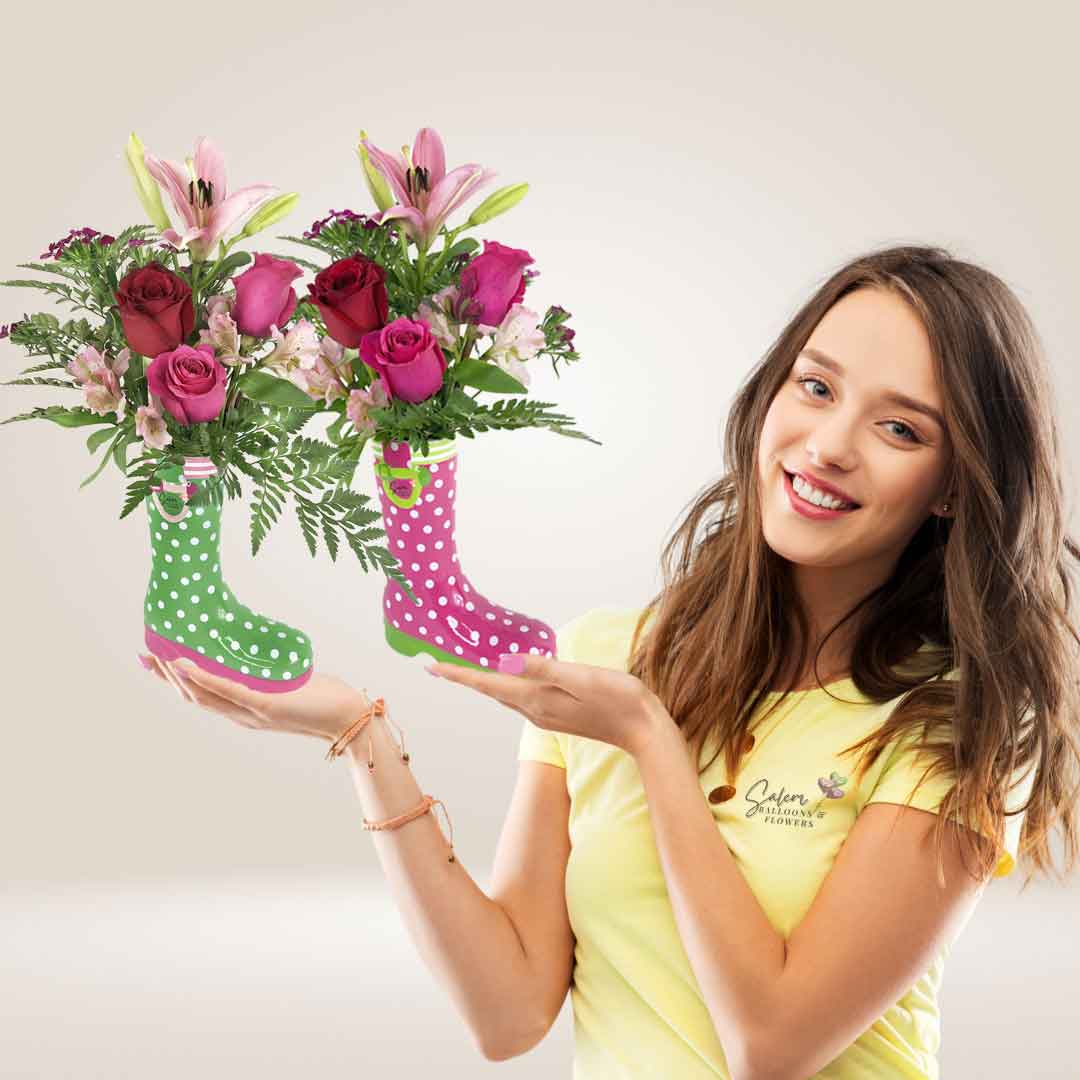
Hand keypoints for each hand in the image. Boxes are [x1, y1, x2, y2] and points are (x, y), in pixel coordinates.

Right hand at [138, 653, 369, 744]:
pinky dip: (203, 678)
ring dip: (177, 675)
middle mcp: (241, 715)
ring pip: (202, 695)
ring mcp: (251, 712)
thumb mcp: (289, 682)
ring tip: (159, 655)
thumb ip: (272, 672)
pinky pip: (226, 691)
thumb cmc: (323, 697)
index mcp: (243, 710)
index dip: (175, 679)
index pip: (200, 695)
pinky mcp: (265, 706)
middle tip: (146, 653)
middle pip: (192, 696)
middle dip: (166, 676)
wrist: (347, 717)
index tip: (154, 659)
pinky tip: (186, 664)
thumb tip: (263, 648)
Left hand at [426, 653, 669, 756]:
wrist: (645, 731)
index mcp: (536, 699)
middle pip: (490, 690)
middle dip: (463, 675)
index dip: (456, 673)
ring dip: (483, 680)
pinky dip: (505, 684)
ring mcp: (546, 715)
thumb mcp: (582, 677)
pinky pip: (520, 697)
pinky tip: (507, 673)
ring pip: (504, 695)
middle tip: (439, 660)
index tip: (429, 664)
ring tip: (465, 664)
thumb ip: (543, 668)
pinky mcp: (558, 715)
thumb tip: (502, 661)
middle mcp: (534, 710)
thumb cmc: (619, 699)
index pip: (487, 684)